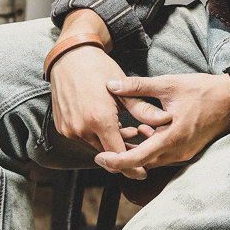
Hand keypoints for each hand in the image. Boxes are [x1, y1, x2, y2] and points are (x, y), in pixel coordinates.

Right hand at [49, 45, 171, 179]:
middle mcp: (82, 129)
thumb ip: (144, 110)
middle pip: (108, 152)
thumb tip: (167, 120)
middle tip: (137, 136)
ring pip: (96, 146)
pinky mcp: (63, 127)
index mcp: (100, 120)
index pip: (119, 155)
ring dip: (110, 141)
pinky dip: (96, 135)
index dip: (132, 167)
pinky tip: (106, 122)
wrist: (69, 56)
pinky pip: (84, 138)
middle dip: (124, 149)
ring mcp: (70, 129)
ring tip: (123, 126)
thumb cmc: (100, 69)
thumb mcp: (125, 90)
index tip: (142, 172)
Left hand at [94, 73, 229, 173]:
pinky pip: (162, 155)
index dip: (116, 161)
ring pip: (152, 161)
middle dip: (122, 158)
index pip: (138, 159)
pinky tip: (144, 130)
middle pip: (142, 164)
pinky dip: (150, 147)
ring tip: (124, 133)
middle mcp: (178, 152)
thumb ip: (137, 86)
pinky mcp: (187, 151)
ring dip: (137, 152)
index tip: (100, 157)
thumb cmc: (202, 90)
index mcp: (172, 138)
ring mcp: (184, 154)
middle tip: (104, 147)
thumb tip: (110, 85)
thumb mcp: (168, 84)